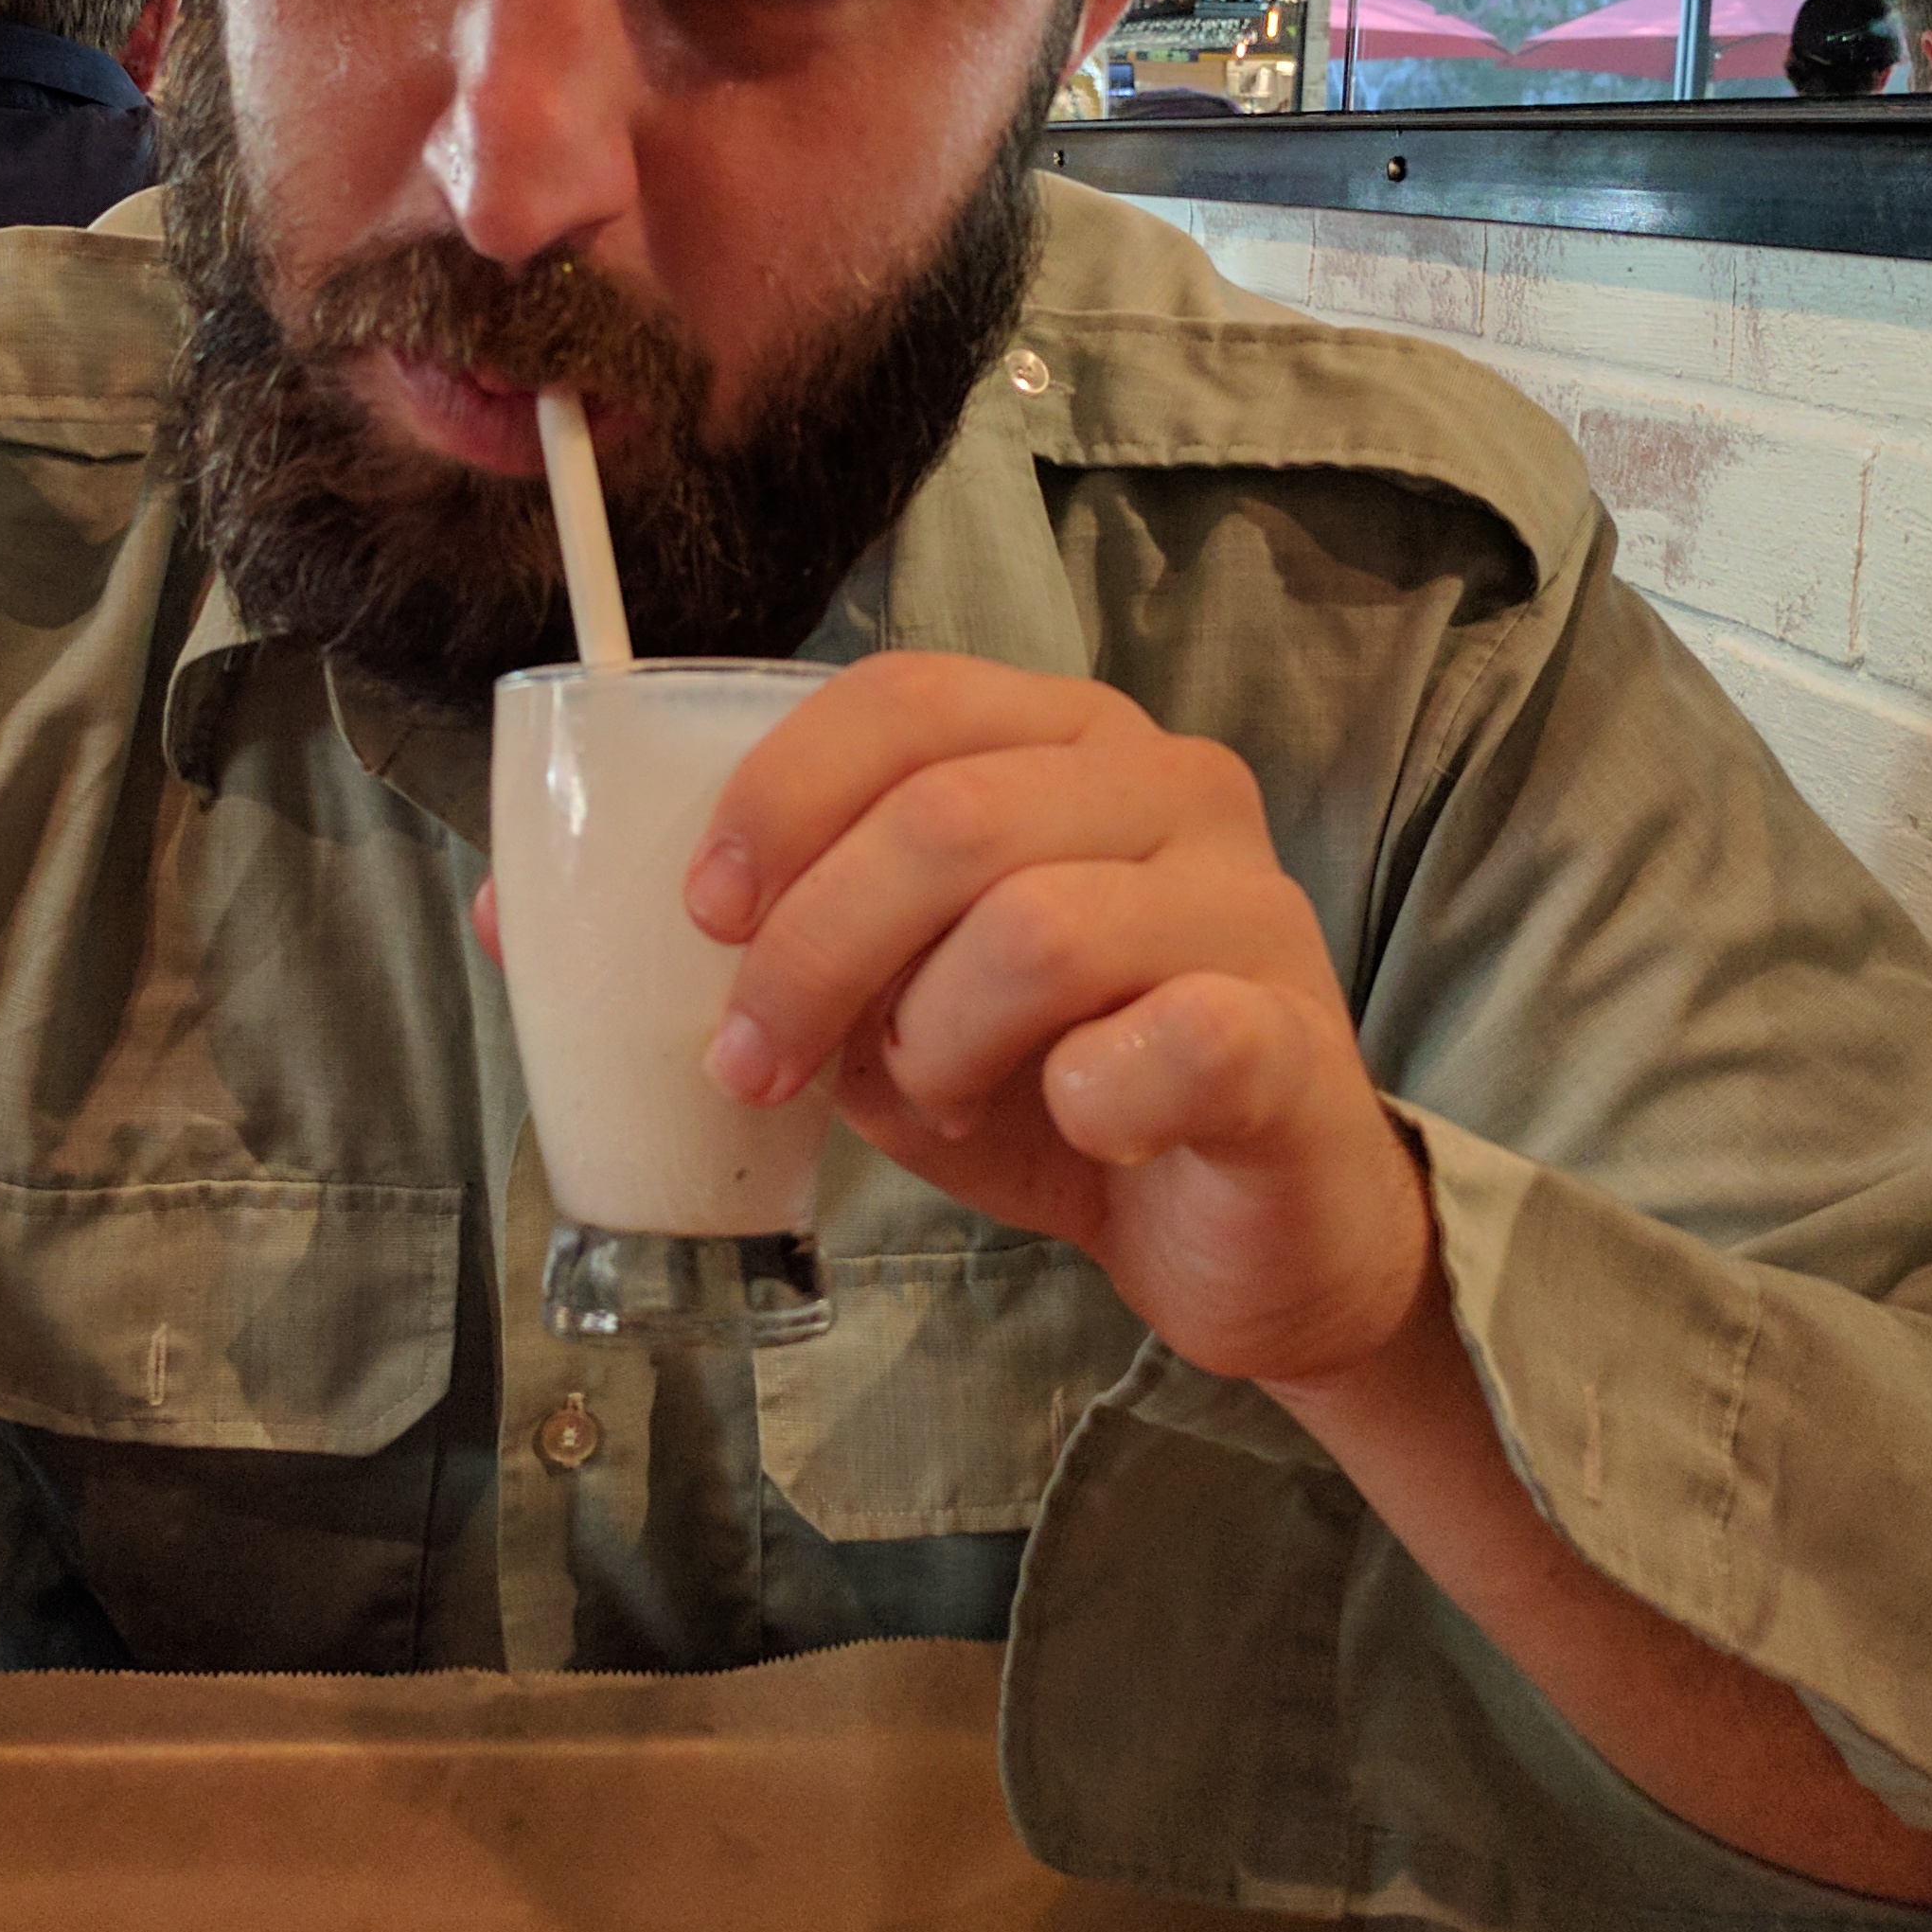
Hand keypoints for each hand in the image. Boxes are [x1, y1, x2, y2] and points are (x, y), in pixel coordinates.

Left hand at [683, 654, 1433, 1389]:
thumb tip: (635, 930)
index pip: (909, 699)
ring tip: (943, 1100)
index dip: (782, 799)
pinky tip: (1086, 1128)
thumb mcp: (908, 993)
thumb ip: (811, 938)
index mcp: (1070, 740)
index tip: (712, 917)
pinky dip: (1092, 1098)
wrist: (1251, 1232)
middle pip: (948, 816)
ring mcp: (1250, 905)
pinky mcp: (1296, 1042)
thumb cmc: (1067, 1087)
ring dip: (936, 1041)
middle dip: (813, 951)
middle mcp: (1174, 786)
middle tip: (762, 1063)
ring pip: (1035, 929)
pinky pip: (1173, 1039)